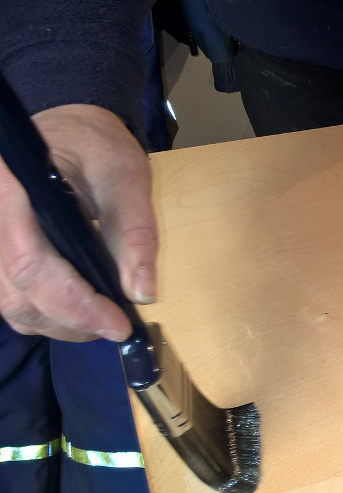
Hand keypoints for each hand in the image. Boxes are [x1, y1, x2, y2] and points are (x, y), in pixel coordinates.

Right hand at [0, 104, 156, 341]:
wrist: (69, 128)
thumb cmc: (96, 145)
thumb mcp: (126, 175)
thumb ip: (134, 230)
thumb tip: (141, 292)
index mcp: (12, 192)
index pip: (29, 264)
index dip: (73, 303)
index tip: (117, 324)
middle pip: (15, 293)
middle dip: (69, 319)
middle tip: (116, 326)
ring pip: (10, 302)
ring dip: (58, 323)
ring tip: (103, 321)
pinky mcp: (2, 251)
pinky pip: (12, 295)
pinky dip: (46, 312)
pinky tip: (81, 311)